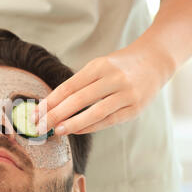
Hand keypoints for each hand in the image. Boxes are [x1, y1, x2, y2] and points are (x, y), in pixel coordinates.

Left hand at [32, 46, 170, 134]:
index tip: (35, 113)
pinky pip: (109, 120)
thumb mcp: (99, 66)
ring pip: (94, 112)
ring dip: (72, 123)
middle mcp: (113, 78)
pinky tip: (75, 130)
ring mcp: (126, 93)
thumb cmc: (119, 66)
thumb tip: (52, 106)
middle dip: (56, 114)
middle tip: (39, 126)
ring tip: (56, 131)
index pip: (69, 86)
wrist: (156, 61)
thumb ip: (80, 84)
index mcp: (99, 65)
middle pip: (78, 100)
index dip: (50, 101)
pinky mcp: (135, 108)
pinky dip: (90, 127)